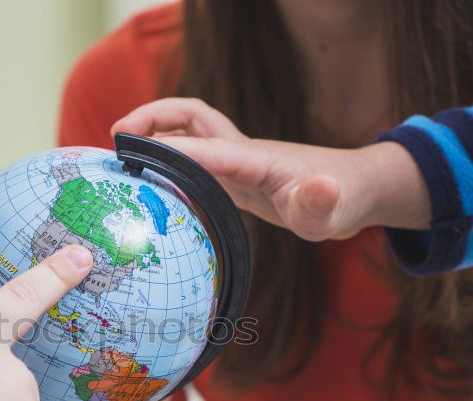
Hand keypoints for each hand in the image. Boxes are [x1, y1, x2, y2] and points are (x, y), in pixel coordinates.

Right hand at [112, 97, 431, 240]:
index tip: (135, 160)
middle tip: (117, 138)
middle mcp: (242, 151)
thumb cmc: (341, 202)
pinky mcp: (235, 173)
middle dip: (152, 119)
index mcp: (256, 159)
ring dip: (155, 131)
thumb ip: (320, 204)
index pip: (208, 150)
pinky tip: (151, 180)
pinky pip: (193, 155)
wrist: (355, 191)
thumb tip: (319, 189)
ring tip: (122, 153)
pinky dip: (167, 155)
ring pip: (189, 133)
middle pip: (190, 117)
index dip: (172, 153)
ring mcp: (237, 160)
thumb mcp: (332, 212)